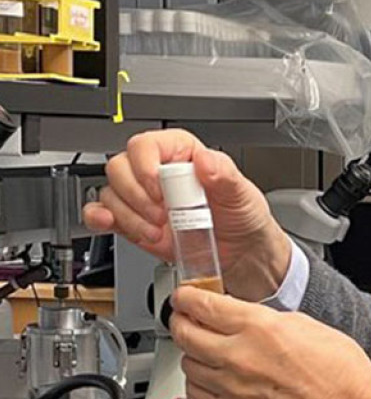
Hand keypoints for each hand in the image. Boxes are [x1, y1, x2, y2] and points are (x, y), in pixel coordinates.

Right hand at [83, 129, 290, 300]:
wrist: (242, 253)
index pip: (146, 144)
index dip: (145, 165)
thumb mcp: (241, 194)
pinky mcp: (133, 222)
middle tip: (162, 214)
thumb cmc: (243, 216)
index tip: (159, 187)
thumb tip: (206, 160)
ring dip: (128, 216)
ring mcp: (143, 198)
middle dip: (136, 195)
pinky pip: (101, 213)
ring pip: (109, 193)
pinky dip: (100, 219)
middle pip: (120, 167)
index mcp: (182, 154)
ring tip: (158, 231)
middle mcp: (158, 173)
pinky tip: (112, 223)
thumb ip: (224, 174)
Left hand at [170, 286, 370, 398]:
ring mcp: (233, 387)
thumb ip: (264, 318)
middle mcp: (240, 356)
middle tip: (185, 317)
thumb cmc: (338, 370)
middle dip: (181, 320)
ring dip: (191, 351)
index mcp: (260, 327)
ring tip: (202, 346)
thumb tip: (241, 316)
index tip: (184, 297)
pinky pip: (196, 393)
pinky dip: (197, 380)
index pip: (204, 306)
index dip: (186, 298)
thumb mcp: (303, 323)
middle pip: (186, 333)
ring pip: (187, 363)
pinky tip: (209, 374)